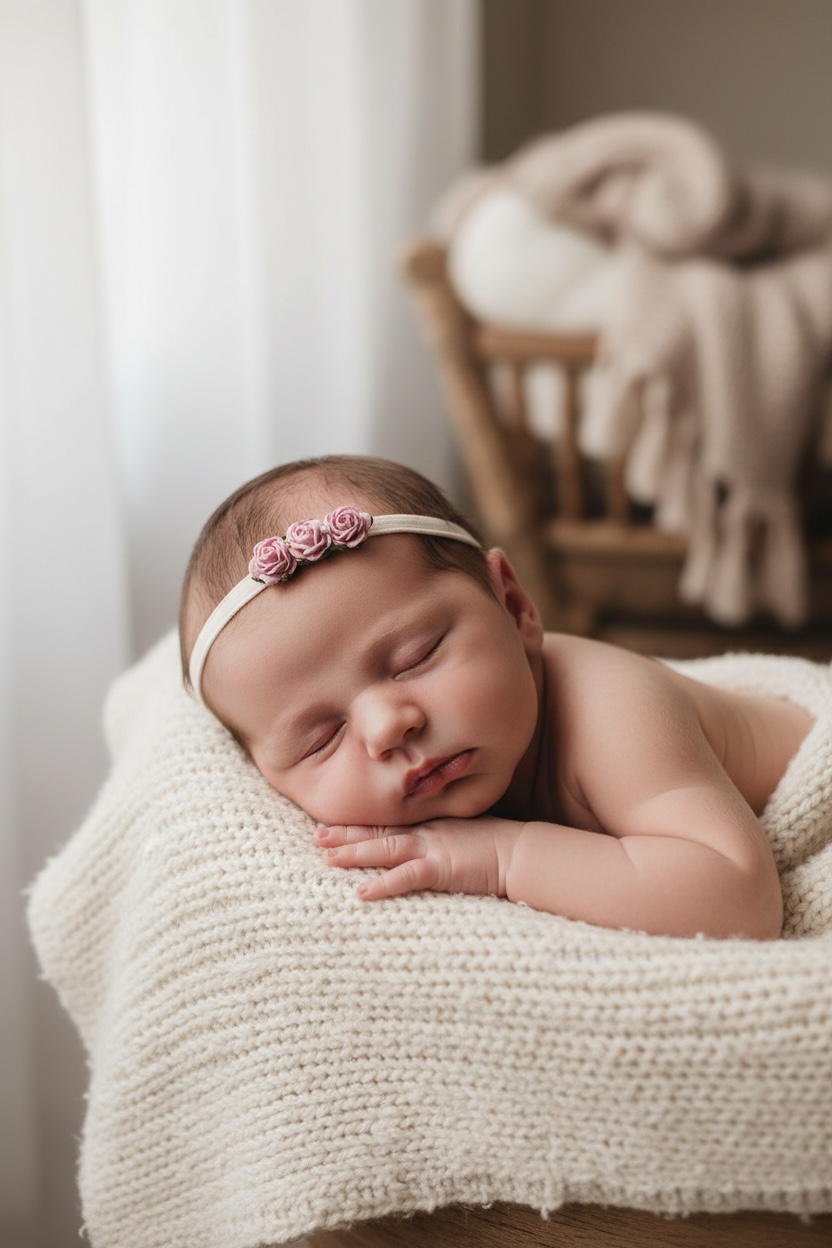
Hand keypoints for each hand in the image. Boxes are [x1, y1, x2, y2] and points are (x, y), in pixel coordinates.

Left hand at [314, 817, 522, 900]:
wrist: (522, 852)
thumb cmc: (498, 847)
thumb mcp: (463, 836)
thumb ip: (441, 839)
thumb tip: (428, 848)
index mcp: (429, 826)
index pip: (386, 824)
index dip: (358, 825)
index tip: (332, 825)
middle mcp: (425, 834)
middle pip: (377, 833)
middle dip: (345, 835)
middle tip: (316, 838)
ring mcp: (431, 849)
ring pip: (383, 850)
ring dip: (353, 854)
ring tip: (326, 858)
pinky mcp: (441, 869)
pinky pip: (405, 878)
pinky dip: (382, 885)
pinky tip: (360, 893)